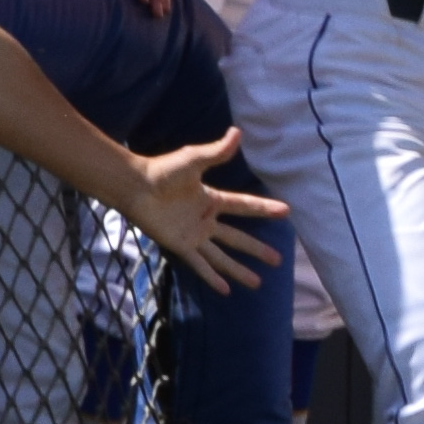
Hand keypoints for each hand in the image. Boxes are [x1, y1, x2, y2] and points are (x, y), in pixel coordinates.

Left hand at [116, 130, 285, 295]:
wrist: (135, 187)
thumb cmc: (163, 171)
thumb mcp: (194, 159)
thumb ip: (217, 152)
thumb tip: (238, 133)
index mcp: (213, 199)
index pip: (245, 206)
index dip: (265, 209)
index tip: (287, 212)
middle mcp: (207, 220)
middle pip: (238, 238)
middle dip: (258, 249)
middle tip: (279, 259)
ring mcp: (195, 235)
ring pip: (223, 256)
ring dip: (239, 269)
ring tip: (258, 283)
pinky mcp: (181, 246)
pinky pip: (200, 265)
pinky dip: (212, 278)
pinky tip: (225, 290)